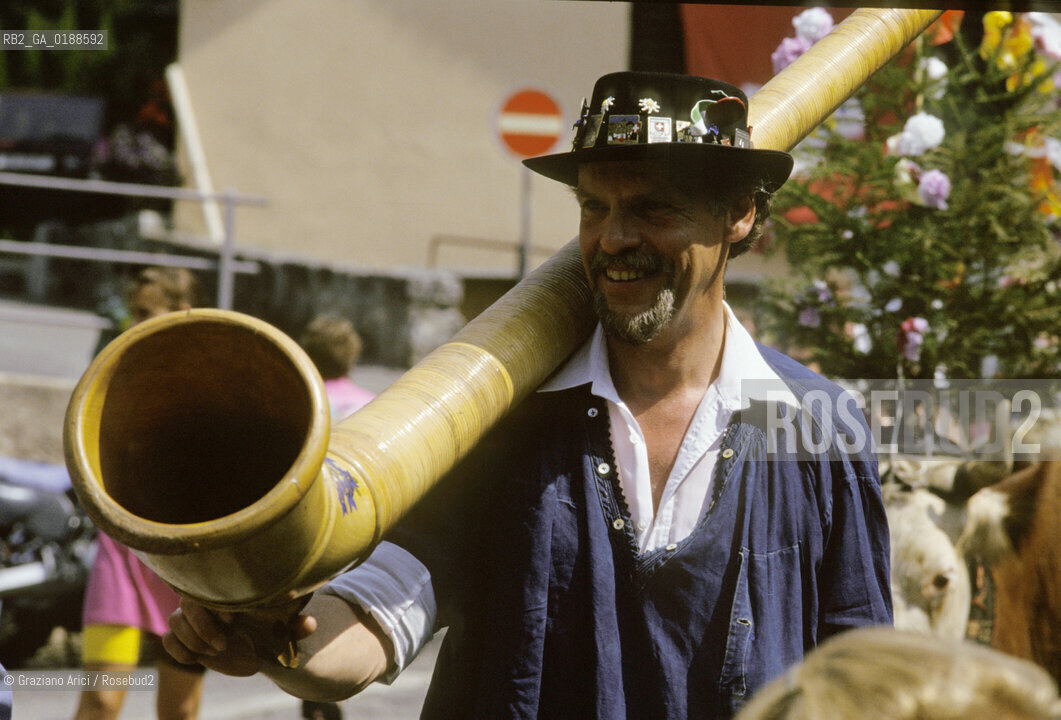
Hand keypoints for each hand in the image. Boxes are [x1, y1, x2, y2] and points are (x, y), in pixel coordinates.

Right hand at [163, 597, 315, 676]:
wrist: (257, 652)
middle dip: (202, 627)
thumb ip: (297, 626)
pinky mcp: (183, 638)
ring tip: (217, 651)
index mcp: (229, 594)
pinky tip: (198, 659)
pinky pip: (168, 639)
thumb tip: (311, 623)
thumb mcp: (285, 631)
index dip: (214, 605)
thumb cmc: (272, 633)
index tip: (232, 620)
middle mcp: (208, 602)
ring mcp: (193, 619)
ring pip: (175, 622)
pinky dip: (179, 650)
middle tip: (224, 644)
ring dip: (193, 641)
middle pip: (185, 604)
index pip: (208, 587)